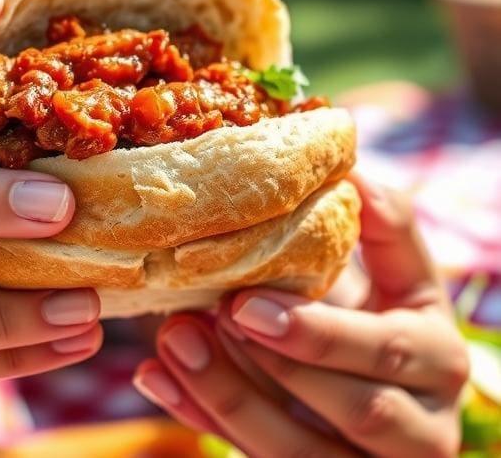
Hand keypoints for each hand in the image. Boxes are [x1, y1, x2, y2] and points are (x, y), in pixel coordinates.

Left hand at [133, 175, 468, 456]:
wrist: (384, 384)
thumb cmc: (384, 315)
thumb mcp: (400, 275)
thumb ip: (386, 229)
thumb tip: (349, 167)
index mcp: (438, 361)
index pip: (382, 352)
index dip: (315, 333)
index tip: (241, 301)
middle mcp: (421, 429)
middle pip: (351, 411)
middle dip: (270, 368)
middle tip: (198, 318)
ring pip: (299, 454)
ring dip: (226, 397)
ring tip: (172, 340)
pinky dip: (204, 419)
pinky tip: (157, 379)